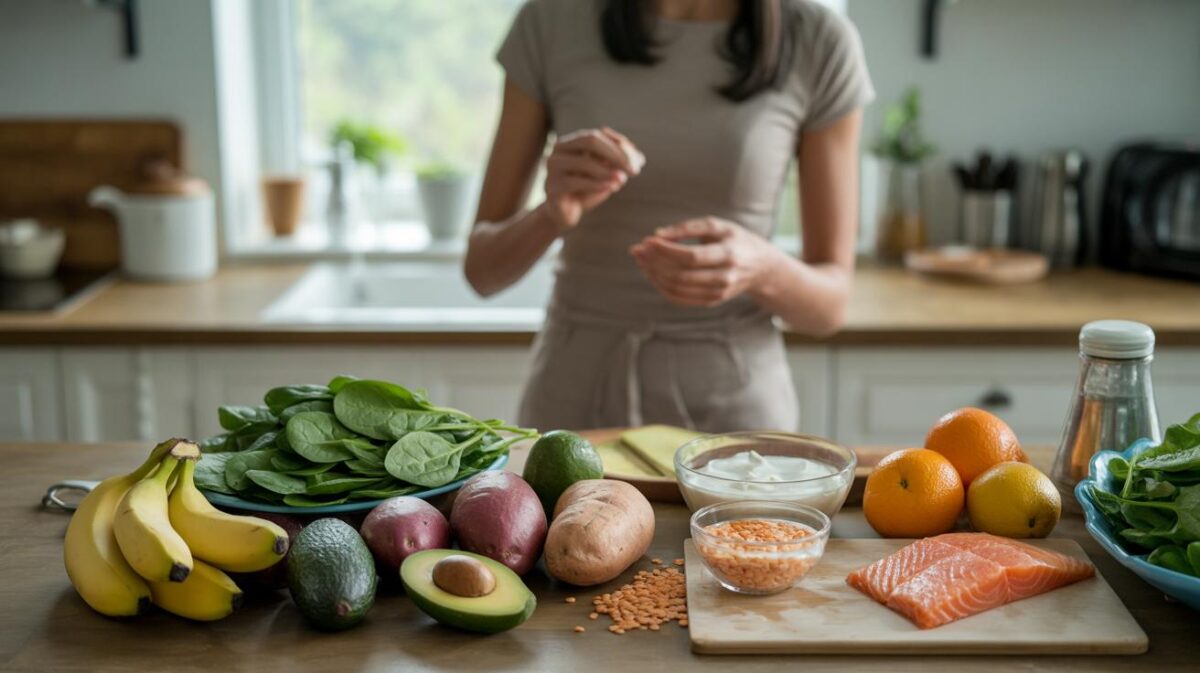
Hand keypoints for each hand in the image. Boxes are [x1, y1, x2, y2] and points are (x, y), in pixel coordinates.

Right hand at [541, 127, 641, 231]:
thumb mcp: (605, 173)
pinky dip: (596, 184)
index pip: (597, 136)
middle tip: (634, 171)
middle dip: (615, 155)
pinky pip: (575, 182)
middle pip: (589, 141)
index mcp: (571, 142)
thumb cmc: (586, 189)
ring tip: (622, 181)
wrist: (565, 214)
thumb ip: (620, 163)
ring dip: (607, 172)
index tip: (638, 163)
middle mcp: (558, 150)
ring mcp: (552, 168)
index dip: (619, 147)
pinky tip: (610, 188)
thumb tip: (639, 158)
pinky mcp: (552, 187)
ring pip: (583, 162)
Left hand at [630, 217, 782, 307]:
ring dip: (653, 275)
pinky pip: (679, 299)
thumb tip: (657, 235)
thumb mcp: (718, 226)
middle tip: (638, 250)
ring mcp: (718, 293)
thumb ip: (688, 228)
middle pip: (680, 274)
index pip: (690, 256)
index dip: (666, 250)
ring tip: (641, 260)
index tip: (647, 241)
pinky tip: (652, 273)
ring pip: (677, 289)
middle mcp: (724, 277)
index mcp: (728, 254)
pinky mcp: (711, 301)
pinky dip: (661, 287)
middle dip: (655, 262)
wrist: (761, 267)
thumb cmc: (735, 240)